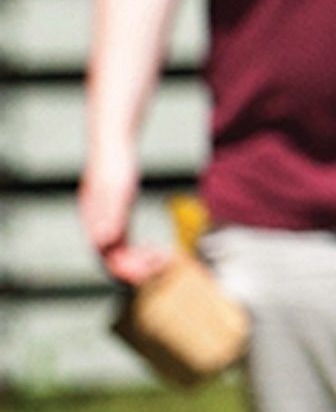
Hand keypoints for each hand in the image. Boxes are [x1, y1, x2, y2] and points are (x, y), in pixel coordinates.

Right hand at [79, 145, 170, 285]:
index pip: (108, 259)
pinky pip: (125, 244)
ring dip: (140, 262)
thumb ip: (111, 215)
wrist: (114, 142)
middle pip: (114, 261)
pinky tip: (155, 249)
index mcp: (95, 224)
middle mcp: (98, 227)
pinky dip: (140, 252)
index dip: (128, 269)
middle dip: (137, 268)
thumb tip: (106, 243)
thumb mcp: (117, 188)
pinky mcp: (117, 217)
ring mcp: (107, 223)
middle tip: (164, 264)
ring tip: (163, 259)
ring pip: (120, 255)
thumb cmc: (115, 163)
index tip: (152, 268)